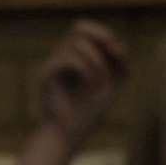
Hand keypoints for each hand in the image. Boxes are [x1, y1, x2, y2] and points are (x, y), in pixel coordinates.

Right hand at [34, 20, 126, 150]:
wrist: (67, 137)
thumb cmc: (88, 116)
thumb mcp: (110, 86)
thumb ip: (115, 65)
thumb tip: (118, 45)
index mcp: (76, 57)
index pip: (87, 30)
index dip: (105, 35)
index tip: (120, 52)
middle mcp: (62, 56)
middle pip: (79, 27)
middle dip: (101, 35)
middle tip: (114, 51)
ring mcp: (52, 64)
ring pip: (76, 42)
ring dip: (96, 60)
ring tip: (99, 80)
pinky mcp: (45, 74)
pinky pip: (69, 59)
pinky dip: (86, 69)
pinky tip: (91, 83)